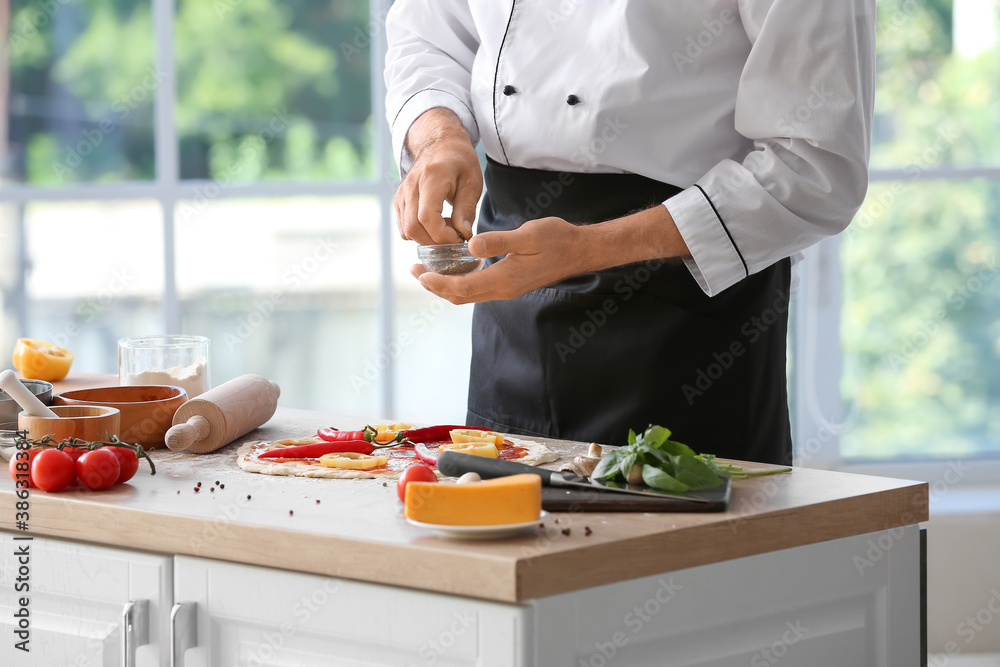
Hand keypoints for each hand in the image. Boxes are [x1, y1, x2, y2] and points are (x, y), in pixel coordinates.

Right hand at [395, 108, 482, 244]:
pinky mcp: (398, 201)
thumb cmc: (459, 162)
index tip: (460, 237)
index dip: (443, 234)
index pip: (427, 217)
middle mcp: (410, 186)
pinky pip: (404, 228)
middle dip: (436, 240)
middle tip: (455, 235)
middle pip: (414, 228)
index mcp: (431, 177)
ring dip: (429, 238)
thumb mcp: (472, 182)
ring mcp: (401, 194)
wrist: (439, 145)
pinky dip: (420, 234)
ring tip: (447, 227)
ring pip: (407, 231)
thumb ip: (466, 210)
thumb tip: (463, 234)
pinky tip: (436, 225)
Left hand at [411, 217, 590, 303]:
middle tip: (415, 271)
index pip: (462, 287)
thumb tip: (470, 245)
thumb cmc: (556, 239)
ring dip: (446, 285)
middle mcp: (502, 289)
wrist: (579, 251)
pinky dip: (460, 282)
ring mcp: (506, 289)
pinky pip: (478, 289)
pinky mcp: (510, 284)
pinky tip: (454, 269)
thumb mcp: (528, 235)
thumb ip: (499, 240)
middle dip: (435, 286)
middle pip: (460, 296)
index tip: (419, 273)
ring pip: (468, 294)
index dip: (438, 282)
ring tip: (427, 272)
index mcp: (504, 279)